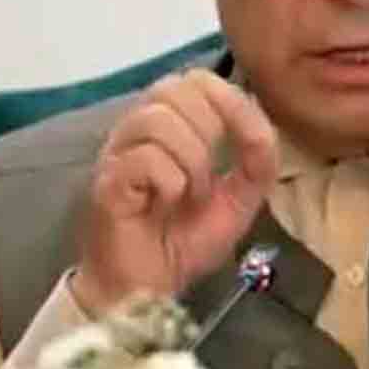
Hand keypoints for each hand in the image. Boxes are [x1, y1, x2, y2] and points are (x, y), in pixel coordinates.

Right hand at [71, 68, 278, 314]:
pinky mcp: (106, 182)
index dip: (226, 97)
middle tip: (211, 173)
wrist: (149, 289)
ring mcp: (117, 153)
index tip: (246, 134)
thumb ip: (258, 159)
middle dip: (209, 128)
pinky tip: (164, 205)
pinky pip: (145, 159)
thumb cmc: (186, 239)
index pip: (194, 78)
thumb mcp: (240, 197)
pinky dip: (170, 183)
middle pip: (172, 88)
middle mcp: (137, 130)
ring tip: (190, 196)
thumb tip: (261, 123)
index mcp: (169, 125)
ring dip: (191, 161)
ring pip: (158, 120)